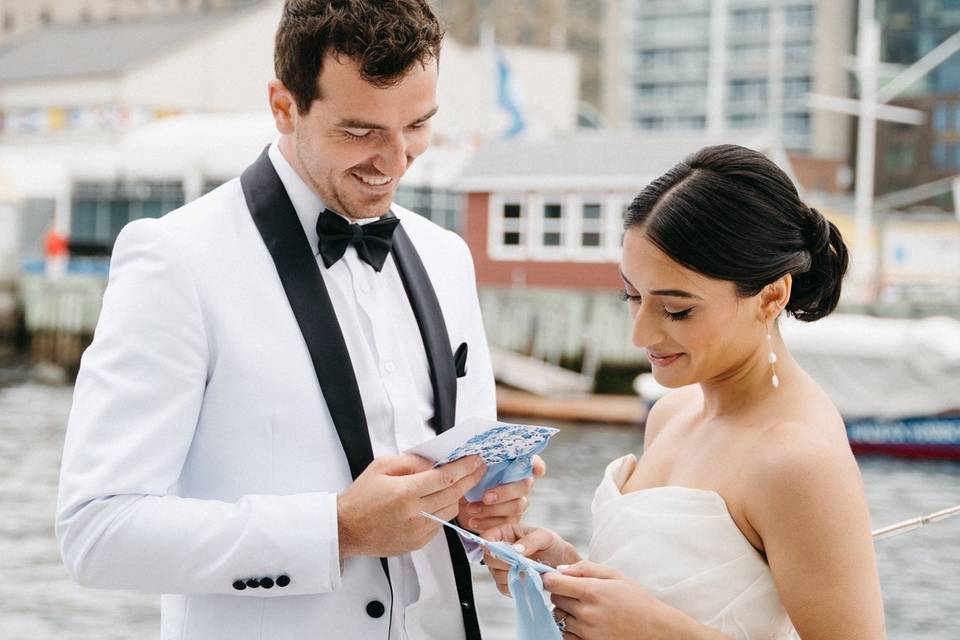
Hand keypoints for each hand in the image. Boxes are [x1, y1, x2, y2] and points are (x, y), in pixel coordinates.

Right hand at [337, 454, 484, 558]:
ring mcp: (417, 531)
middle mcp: (414, 514)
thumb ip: (410, 461)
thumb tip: (434, 461)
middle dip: (470, 479)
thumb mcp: (381, 467)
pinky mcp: (417, 543)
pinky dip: (442, 511)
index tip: (476, 460)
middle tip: (479, 468)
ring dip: (457, 496)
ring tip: (458, 483)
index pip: (445, 478)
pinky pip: (440, 524)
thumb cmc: (361, 496)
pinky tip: (438, 501)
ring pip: (450, 511)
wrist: (346, 528)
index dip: (464, 467)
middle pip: (453, 494)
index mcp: (405, 492)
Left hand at [457, 455, 545, 531]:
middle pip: (524, 486)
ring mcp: (519, 502)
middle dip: (504, 492)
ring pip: (516, 506)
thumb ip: (477, 463)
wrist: (460, 503)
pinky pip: (506, 523)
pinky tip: (473, 521)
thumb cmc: (470, 481)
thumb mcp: (470, 469)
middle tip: (485, 497)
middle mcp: (521, 483)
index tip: (536, 470)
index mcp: (513, 466)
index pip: (532, 462)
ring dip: (492, 509)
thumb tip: (475, 457)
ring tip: (471, 509)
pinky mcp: (512, 520)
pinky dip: (487, 523)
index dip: (537, 465)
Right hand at [481, 523, 579, 596]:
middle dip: (506, 564)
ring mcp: (501, 567)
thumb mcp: (545, 537)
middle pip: (488, 559)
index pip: (486, 538)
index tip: (503, 554)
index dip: (489, 547)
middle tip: (523, 564)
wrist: (560, 563)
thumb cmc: (551, 545)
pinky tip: (528, 580)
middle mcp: (499, 550)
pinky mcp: (506, 582)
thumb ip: (530, 541)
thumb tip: (514, 550)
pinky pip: (503, 588)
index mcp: (504, 533)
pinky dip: (516, 586)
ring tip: (530, 572)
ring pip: (496, 575)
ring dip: (513, 576)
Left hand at [544, 561, 679, 639]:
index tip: (554, 578)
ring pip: (558, 617)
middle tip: (575, 592)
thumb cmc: (637, 600)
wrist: (656, 630)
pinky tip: (582, 622)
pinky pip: (565, 635)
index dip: (550, 578)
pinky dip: (568, 628)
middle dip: (560, 593)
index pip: (553, 583)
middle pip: (555, 599)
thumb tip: (560, 570)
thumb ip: (586, 568)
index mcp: (593, 591)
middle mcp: (587, 613)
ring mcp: (587, 632)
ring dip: (564, 611)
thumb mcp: (615, 575)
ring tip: (582, 608)